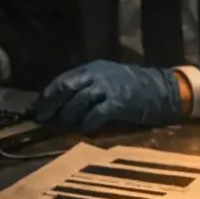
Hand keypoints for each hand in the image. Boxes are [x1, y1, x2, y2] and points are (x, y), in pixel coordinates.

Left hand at [31, 60, 183, 132]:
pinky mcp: (119, 103)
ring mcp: (109, 88)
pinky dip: (87, 122)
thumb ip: (88, 87)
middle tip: (42, 118)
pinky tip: (84, 129)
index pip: (63, 79)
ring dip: (68, 115)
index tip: (36, 109)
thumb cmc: (135, 87)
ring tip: (64, 125)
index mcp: (93, 69)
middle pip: (66, 87)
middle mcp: (98, 75)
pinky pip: (96, 113)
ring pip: (79, 100)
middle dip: (51, 103)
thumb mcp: (108, 79)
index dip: (47, 95)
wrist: (163, 89)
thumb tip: (63, 103)